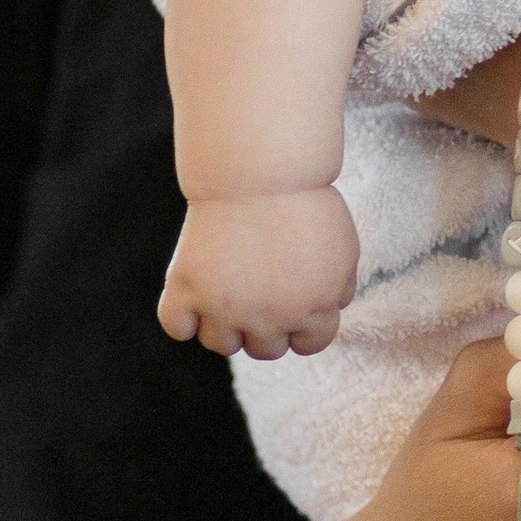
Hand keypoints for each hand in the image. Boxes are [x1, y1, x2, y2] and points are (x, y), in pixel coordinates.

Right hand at [157, 185, 357, 356]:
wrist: (260, 170)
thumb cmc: (304, 203)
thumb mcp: (344, 249)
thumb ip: (339, 289)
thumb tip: (328, 311)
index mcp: (314, 311)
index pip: (309, 346)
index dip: (303, 322)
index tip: (294, 295)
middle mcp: (269, 318)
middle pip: (264, 350)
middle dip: (266, 324)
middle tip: (260, 286)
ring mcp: (225, 308)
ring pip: (221, 344)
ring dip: (226, 323)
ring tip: (229, 288)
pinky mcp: (186, 289)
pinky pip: (177, 327)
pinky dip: (183, 317)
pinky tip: (196, 294)